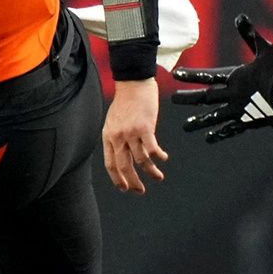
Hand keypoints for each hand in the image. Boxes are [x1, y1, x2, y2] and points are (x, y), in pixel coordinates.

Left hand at [102, 78, 167, 194]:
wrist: (133, 82)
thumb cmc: (126, 100)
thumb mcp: (115, 121)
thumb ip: (118, 136)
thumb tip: (127, 152)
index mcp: (108, 136)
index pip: (110, 163)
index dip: (117, 178)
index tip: (125, 188)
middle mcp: (118, 136)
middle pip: (124, 166)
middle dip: (133, 182)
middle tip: (140, 190)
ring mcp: (131, 133)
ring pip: (141, 160)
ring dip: (151, 172)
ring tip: (158, 177)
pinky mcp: (145, 128)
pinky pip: (152, 149)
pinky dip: (158, 157)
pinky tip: (164, 158)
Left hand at [171, 15, 272, 142]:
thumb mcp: (266, 48)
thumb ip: (250, 34)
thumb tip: (239, 16)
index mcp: (236, 77)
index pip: (207, 76)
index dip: (191, 75)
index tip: (175, 75)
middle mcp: (234, 95)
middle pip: (205, 98)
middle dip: (188, 99)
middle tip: (173, 100)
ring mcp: (241, 110)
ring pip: (214, 117)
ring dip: (199, 122)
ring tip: (185, 128)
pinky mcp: (250, 122)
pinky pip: (230, 129)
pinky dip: (219, 133)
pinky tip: (209, 138)